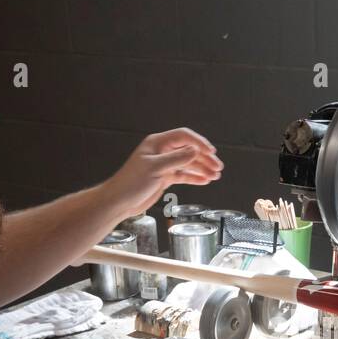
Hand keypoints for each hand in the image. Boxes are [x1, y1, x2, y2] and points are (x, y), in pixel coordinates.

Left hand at [107, 128, 221, 218]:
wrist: (119, 201)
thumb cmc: (131, 183)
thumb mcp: (155, 169)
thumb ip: (176, 159)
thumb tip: (195, 150)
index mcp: (157, 143)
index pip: (184, 137)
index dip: (199, 143)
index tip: (212, 152)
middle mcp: (162, 152)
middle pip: (188, 150)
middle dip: (204, 158)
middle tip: (218, 167)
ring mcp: (164, 165)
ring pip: (188, 164)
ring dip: (202, 169)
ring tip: (215, 175)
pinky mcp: (164, 177)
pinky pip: (183, 175)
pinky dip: (194, 178)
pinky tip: (205, 181)